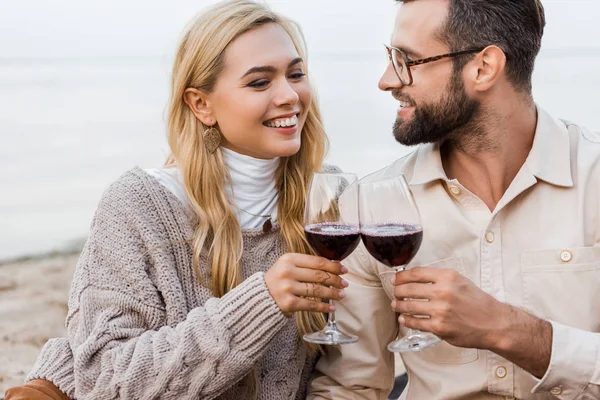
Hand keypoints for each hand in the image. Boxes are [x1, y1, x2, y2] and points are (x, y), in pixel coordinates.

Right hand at [264, 253, 348, 316]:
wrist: (259, 297)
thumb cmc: (277, 280)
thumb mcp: (287, 266)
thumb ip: (305, 264)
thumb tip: (332, 266)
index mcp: (289, 259)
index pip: (317, 261)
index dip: (333, 266)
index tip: (343, 270)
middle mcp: (288, 272)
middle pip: (319, 275)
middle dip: (335, 280)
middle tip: (345, 283)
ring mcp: (287, 287)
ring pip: (317, 290)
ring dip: (332, 293)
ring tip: (341, 295)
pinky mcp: (288, 303)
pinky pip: (311, 304)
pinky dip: (323, 307)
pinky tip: (331, 308)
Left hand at [391, 267, 508, 348]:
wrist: (493, 323)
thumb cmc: (477, 301)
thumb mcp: (460, 281)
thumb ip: (439, 278)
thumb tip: (416, 278)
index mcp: (447, 277)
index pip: (416, 273)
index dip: (401, 276)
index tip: (396, 279)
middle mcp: (443, 292)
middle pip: (408, 289)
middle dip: (398, 291)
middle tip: (396, 293)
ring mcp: (440, 310)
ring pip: (408, 306)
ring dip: (399, 305)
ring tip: (396, 305)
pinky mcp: (439, 327)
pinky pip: (415, 322)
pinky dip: (406, 320)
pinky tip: (404, 318)